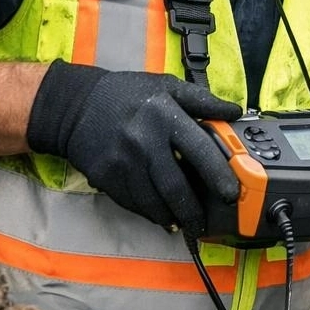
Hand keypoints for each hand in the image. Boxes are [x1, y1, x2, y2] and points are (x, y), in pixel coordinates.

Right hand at [26, 60, 241, 235]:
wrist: (75, 106)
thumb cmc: (126, 94)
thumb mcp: (167, 86)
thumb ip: (203, 101)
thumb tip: (235, 112)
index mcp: (165, 116)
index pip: (200, 150)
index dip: (219, 175)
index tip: (231, 193)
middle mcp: (144, 141)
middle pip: (176, 187)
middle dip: (195, 211)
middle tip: (207, 222)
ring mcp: (123, 162)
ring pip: (154, 202)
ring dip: (174, 217)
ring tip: (188, 223)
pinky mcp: (106, 177)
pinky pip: (134, 203)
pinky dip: (151, 213)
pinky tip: (162, 216)